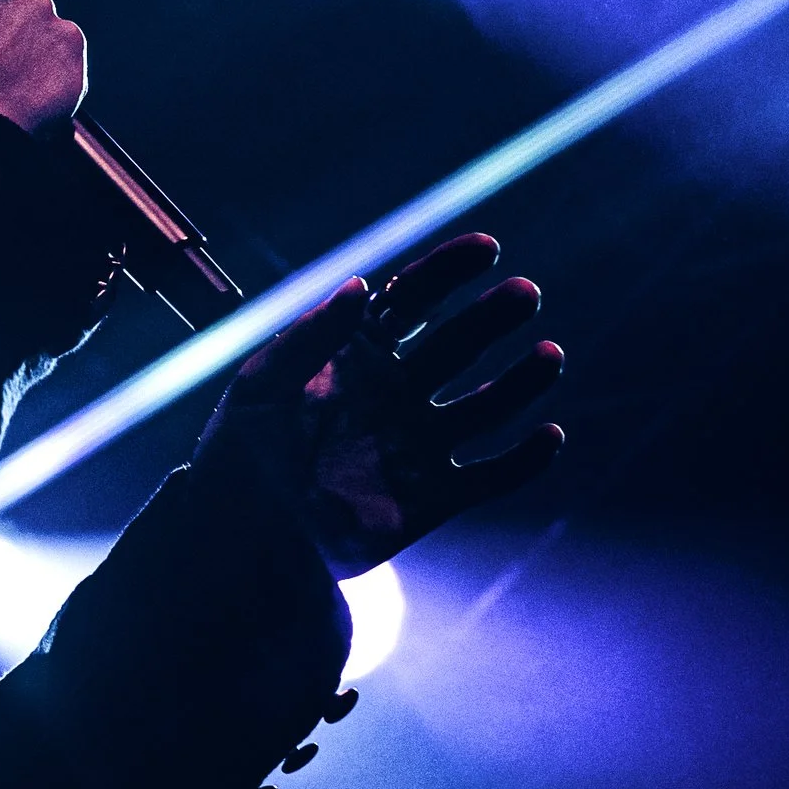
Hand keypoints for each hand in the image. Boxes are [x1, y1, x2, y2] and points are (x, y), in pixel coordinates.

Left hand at [191, 234, 564, 580]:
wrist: (242, 540)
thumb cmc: (239, 455)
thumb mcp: (262, 388)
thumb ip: (312, 337)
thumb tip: (361, 284)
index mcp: (356, 356)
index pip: (412, 299)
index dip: (449, 270)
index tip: (488, 248)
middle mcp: (394, 393)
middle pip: (459, 344)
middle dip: (493, 317)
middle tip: (525, 294)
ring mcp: (416, 445)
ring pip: (486, 405)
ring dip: (521, 381)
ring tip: (549, 356)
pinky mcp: (432, 499)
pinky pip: (491, 477)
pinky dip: (524, 460)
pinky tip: (549, 436)